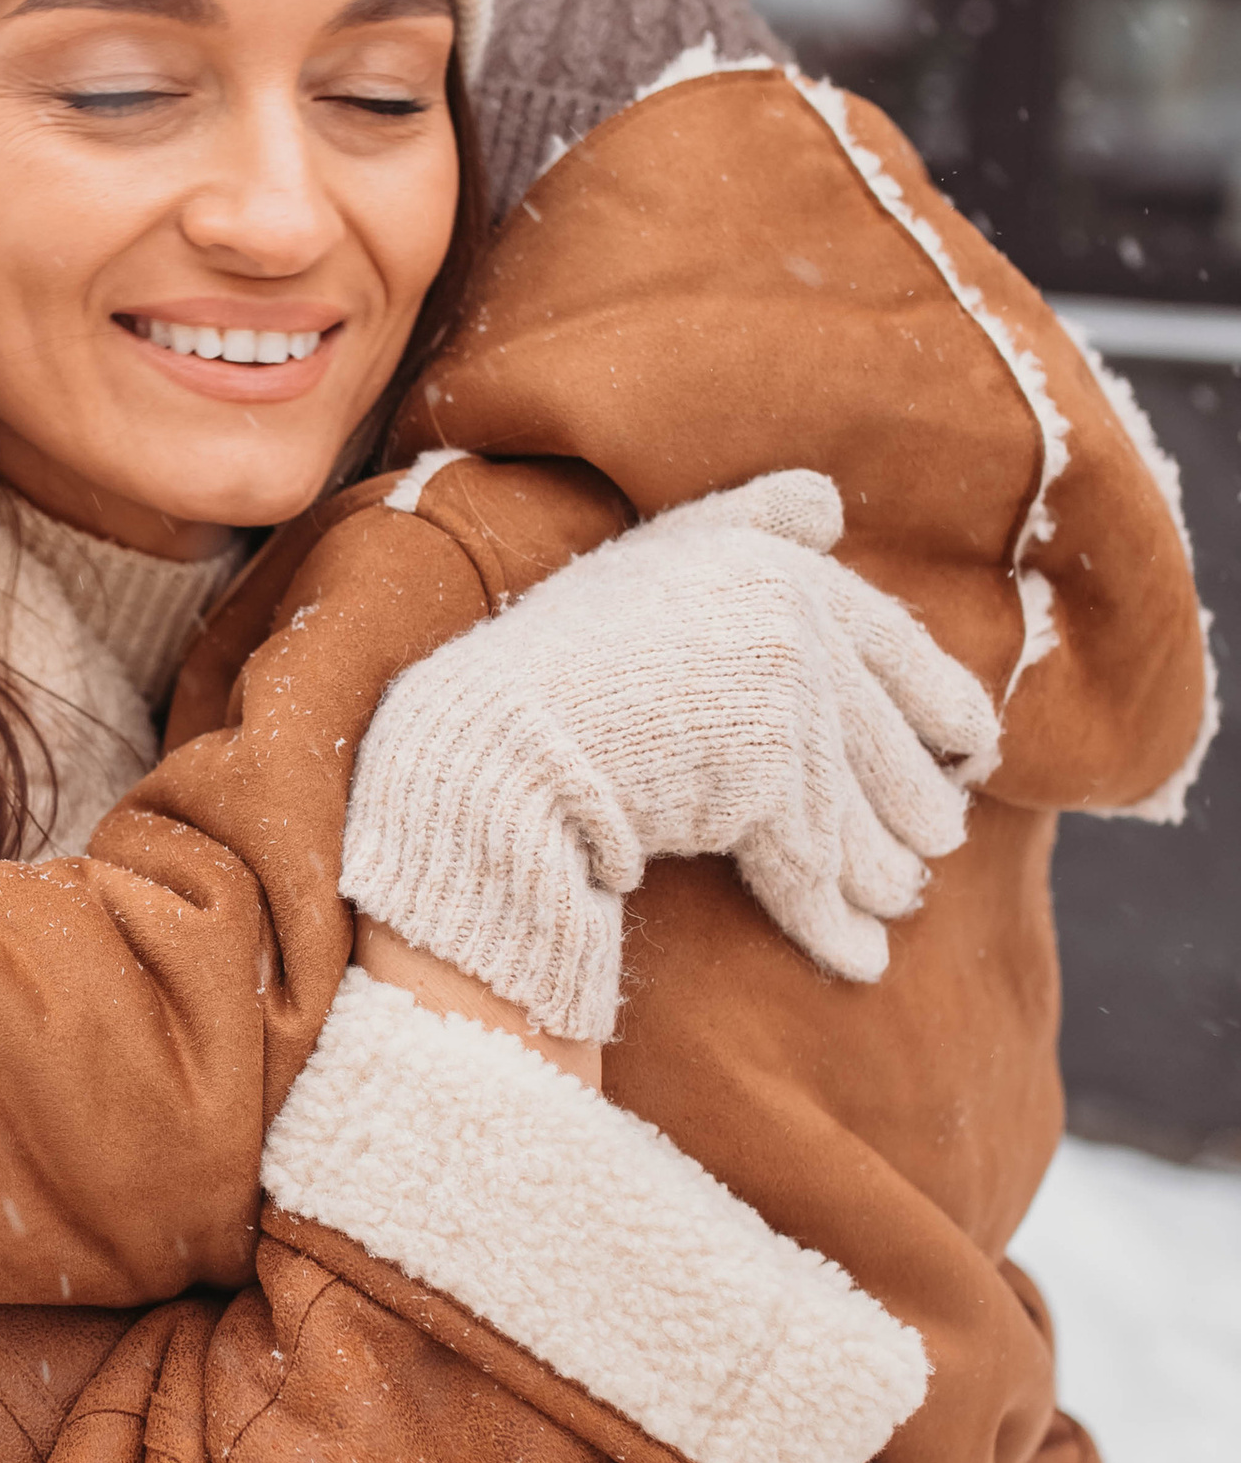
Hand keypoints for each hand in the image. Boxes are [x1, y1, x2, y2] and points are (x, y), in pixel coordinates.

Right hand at [340, 469, 1000, 1039]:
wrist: (490, 741)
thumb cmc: (561, 656)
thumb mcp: (656, 560)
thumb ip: (748, 523)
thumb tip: (830, 501)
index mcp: (778, 567)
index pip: (894, 643)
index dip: (943, 704)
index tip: (973, 747)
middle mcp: (797, 625)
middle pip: (888, 739)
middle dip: (914, 804)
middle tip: (934, 845)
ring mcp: (787, 704)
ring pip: (862, 813)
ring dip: (881, 872)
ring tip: (896, 899)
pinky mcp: (766, 783)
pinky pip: (812, 871)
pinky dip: (835, 926)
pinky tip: (860, 961)